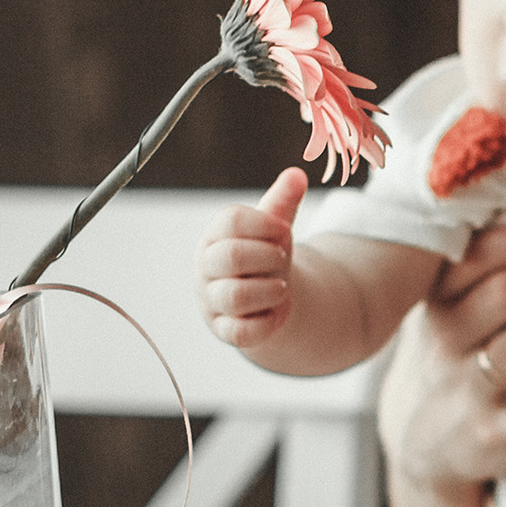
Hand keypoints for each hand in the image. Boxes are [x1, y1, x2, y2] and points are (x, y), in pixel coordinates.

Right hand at [197, 168, 305, 348]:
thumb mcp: (274, 228)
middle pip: (231, 257)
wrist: (265, 297)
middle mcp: (208, 267)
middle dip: (267, 257)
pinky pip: (242, 332)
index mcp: (216, 235)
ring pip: (235, 296)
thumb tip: (297, 174)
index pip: (231, 220)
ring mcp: (213, 300)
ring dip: (268, 290)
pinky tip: (278, 312)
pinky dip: (266, 323)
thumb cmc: (265, 255)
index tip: (284, 229)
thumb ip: (283, 202)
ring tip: (282, 287)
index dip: (264, 223)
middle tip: (283, 259)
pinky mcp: (225, 330)